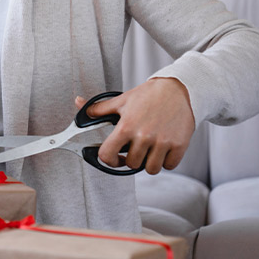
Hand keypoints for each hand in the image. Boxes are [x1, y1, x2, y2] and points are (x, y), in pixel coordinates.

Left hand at [76, 78, 194, 174]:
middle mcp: (144, 136)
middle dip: (132, 158)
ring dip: (149, 162)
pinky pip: (169, 165)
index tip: (113, 158)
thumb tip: (79, 104)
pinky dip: (166, 161)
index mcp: (126, 126)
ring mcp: (162, 142)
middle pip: (132, 164)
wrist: (177, 89)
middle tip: (135, 148)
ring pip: (151, 169)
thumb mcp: (121, 100)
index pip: (107, 154)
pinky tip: (163, 148)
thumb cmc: (148, 95)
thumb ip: (99, 108)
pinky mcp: (179, 145)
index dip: (108, 160)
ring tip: (149, 149)